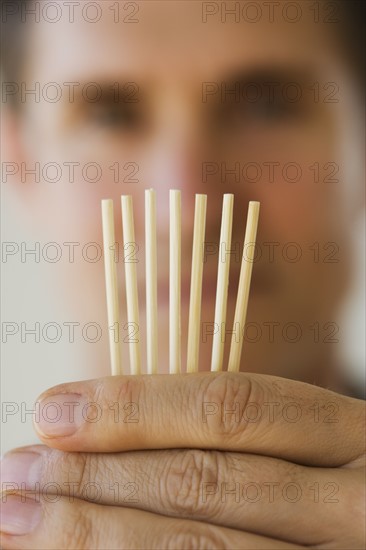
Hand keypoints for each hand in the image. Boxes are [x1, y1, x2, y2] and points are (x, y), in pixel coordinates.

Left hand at [1, 373, 364, 548]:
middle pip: (206, 482)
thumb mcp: (314, 451)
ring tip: (20, 524)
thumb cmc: (344, 498)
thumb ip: (239, 442)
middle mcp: (357, 507)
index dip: (135, 406)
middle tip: (17, 474)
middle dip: (98, 479)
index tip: (53, 409)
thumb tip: (112, 431)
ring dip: (96, 538)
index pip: (233, 407)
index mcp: (353, 438)